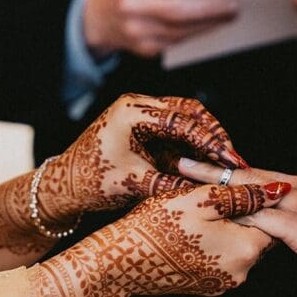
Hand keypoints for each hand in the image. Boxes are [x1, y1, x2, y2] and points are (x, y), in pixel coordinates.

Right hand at [36, 181, 290, 296]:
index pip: (272, 219)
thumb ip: (243, 195)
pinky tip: (189, 232)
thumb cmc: (158, 225)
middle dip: (240, 214)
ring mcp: (224, 282)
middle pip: (256, 233)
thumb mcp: (202, 199)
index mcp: (246, 248)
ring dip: (225, 228)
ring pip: (237, 246)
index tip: (231, 189)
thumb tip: (279, 190)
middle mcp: (242, 272)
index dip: (254, 199)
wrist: (122, 261)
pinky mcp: (207, 287)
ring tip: (196, 214)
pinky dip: (212, 244)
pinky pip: (221, 259)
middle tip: (211, 198)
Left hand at [38, 94, 247, 223]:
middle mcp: (137, 105)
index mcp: (132, 111)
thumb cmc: (91, 183)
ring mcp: (140, 114)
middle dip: (213, 135)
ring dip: (205, 139)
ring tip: (224, 163)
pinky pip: (175, 131)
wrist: (63, 187)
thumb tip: (211, 191)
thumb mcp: (135, 185)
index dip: (210, 141)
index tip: (230, 160)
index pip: (183, 121)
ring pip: (185, 119)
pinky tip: (205, 164)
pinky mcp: (142, 127)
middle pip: (189, 111)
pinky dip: (191, 146)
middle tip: (233, 158)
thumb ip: (174, 184)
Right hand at [82, 0, 237, 58]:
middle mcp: (132, 7)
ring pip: (180, 32)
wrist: (95, 17)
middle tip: (233, 8)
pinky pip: (175, 43)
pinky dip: (194, 36)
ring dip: (207, 27)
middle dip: (210, 11)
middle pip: (178, 13)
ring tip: (226, 19)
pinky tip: (209, 30)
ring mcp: (136, 32)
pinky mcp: (143, 49)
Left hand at [179, 159, 296, 291]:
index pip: (267, 177)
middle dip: (212, 168)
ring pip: (245, 192)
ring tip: (180, 182)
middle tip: (181, 161)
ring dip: (211, 188)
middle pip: (248, 173)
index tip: (213, 169)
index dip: (237, 175)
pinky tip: (203, 215)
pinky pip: (252, 218)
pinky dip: (227, 214)